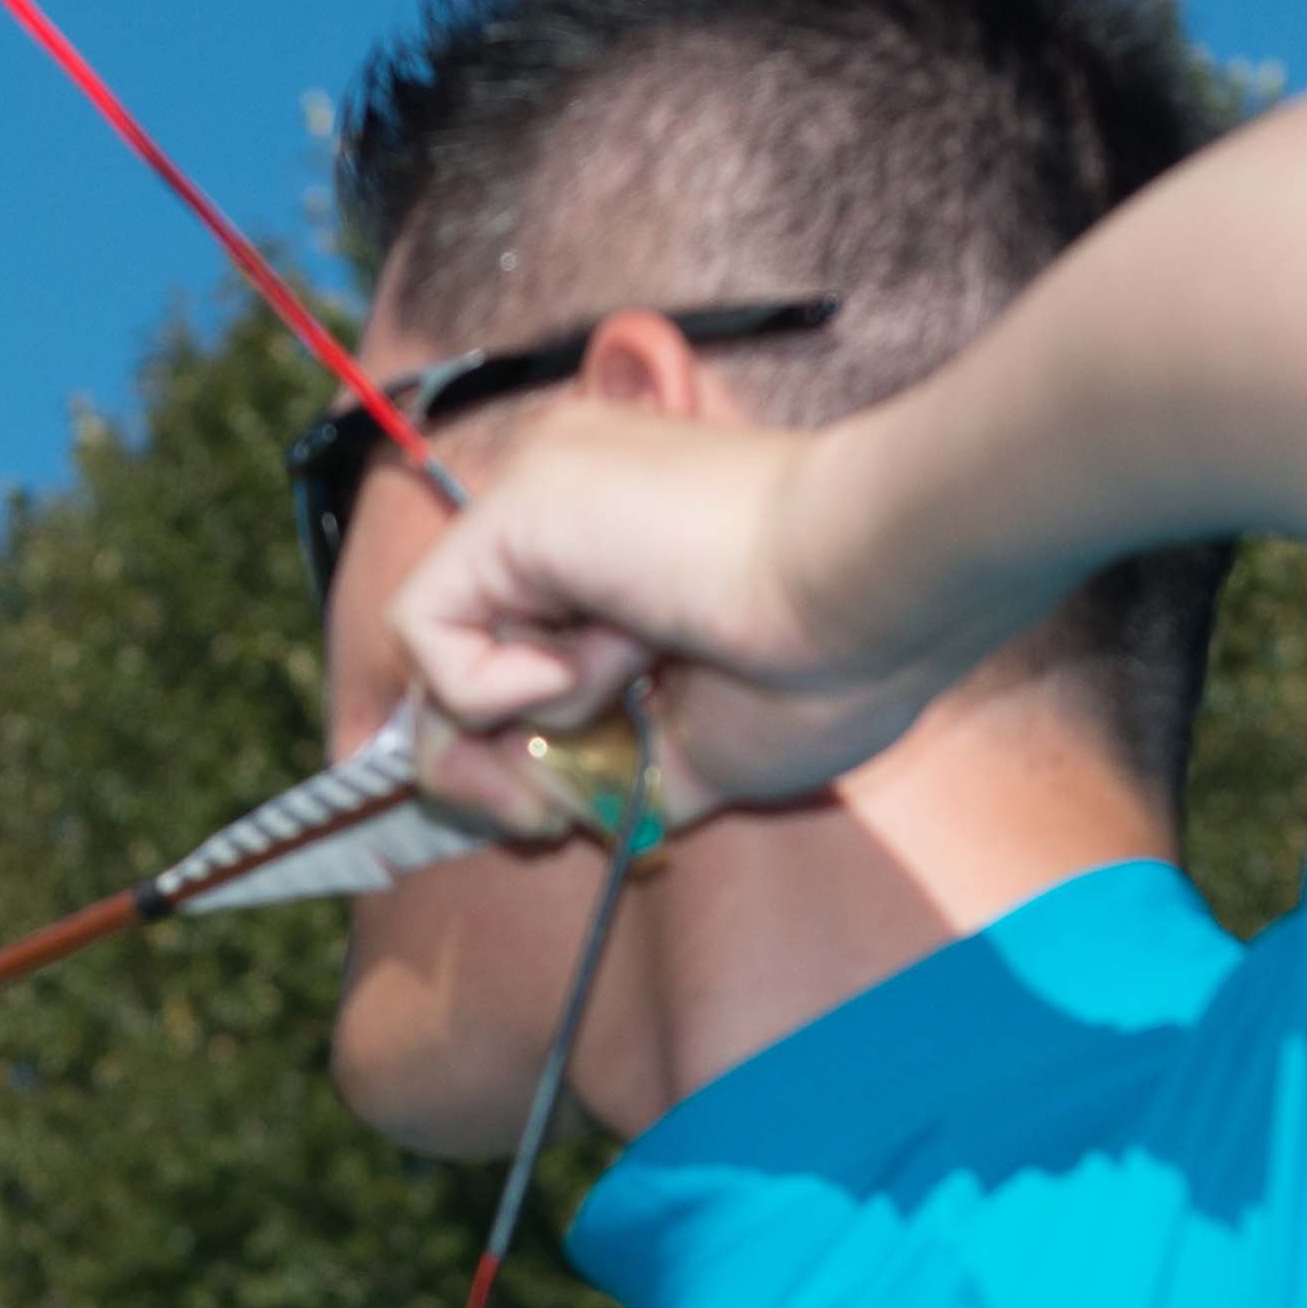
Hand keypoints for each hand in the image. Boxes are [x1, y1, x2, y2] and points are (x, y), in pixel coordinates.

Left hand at [391, 399, 964, 820]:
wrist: (878, 591)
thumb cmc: (836, 664)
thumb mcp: (707, 751)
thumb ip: (620, 772)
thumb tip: (552, 808)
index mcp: (621, 551)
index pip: (507, 653)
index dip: (509, 748)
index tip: (550, 810)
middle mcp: (569, 507)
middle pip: (454, 658)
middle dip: (484, 767)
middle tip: (542, 815)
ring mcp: (542, 492)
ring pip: (436, 649)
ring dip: (516, 723)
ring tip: (625, 699)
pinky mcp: (521, 503)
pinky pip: (427, 627)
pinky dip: (496, 687)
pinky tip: (608, 662)